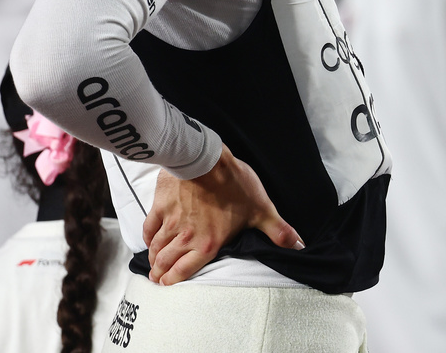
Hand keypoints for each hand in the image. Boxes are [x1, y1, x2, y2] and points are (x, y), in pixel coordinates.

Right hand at [143, 145, 301, 284]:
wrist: (206, 159)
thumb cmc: (234, 184)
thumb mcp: (261, 208)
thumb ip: (277, 231)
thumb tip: (298, 246)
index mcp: (208, 244)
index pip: (185, 271)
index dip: (174, 281)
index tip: (167, 285)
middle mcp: (185, 238)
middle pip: (166, 262)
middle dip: (160, 273)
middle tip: (157, 278)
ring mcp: (170, 222)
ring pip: (156, 247)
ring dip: (153, 258)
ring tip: (153, 264)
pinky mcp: (160, 205)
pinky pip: (149, 227)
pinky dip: (147, 237)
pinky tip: (148, 239)